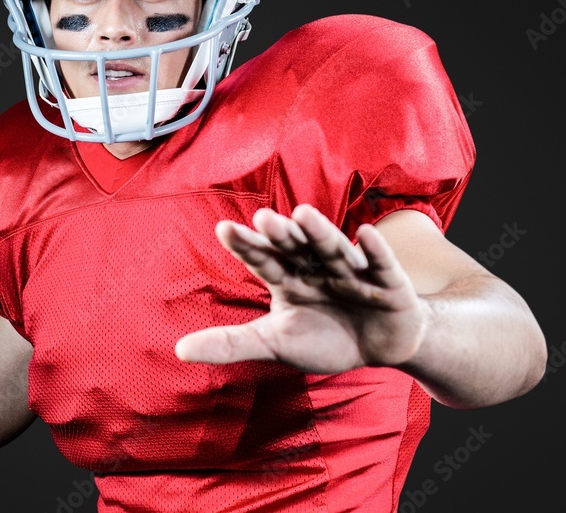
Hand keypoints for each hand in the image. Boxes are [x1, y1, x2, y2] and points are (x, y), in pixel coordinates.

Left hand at [175, 204, 430, 373]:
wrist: (379, 347)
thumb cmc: (324, 338)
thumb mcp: (273, 343)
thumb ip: (230, 343)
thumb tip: (178, 350)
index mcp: (288, 277)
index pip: (262, 258)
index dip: (247, 244)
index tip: (224, 228)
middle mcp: (317, 266)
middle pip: (296, 247)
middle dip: (281, 234)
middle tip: (263, 219)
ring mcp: (352, 270)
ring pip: (333, 248)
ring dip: (319, 232)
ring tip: (302, 215)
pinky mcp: (387, 282)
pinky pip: (380, 263)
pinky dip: (373, 250)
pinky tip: (364, 234)